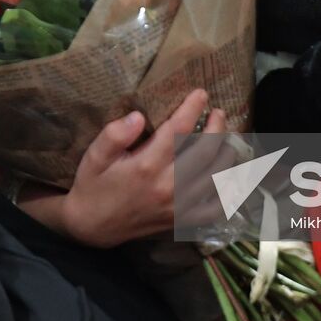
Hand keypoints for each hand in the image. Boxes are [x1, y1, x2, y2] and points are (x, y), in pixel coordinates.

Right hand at [38, 88, 229, 247]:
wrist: (92, 227)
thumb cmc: (93, 185)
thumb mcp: (94, 156)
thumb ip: (114, 135)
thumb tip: (138, 116)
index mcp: (146, 166)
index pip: (178, 130)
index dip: (193, 108)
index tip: (201, 93)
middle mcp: (168, 187)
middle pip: (206, 152)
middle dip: (217, 127)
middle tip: (218, 112)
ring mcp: (178, 207)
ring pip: (216, 177)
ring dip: (226, 153)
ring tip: (226, 137)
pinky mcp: (182, 221)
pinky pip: (214, 209)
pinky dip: (227, 193)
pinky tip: (228, 177)